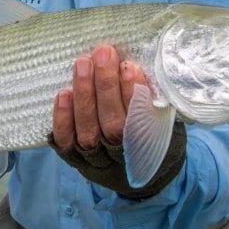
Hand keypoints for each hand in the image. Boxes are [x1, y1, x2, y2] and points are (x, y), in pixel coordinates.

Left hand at [49, 44, 186, 197]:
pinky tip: (63, 94)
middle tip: (103, 53)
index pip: (141, 121)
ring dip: (84, 96)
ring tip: (83, 64)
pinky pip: (66, 142)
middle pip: (113, 126)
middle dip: (106, 87)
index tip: (129, 66)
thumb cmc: (156, 136)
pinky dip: (63, 119)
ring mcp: (97, 162)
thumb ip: (154, 100)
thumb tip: (136, 63)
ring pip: (88, 132)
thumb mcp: (165, 120)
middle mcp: (123, 158)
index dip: (133, 94)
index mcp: (151, 148)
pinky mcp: (75, 160)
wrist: (145, 174)